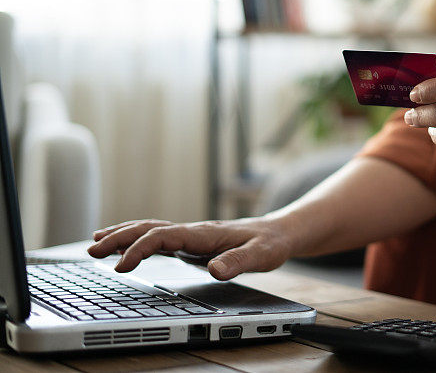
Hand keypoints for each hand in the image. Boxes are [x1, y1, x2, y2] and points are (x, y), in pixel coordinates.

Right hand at [88, 218, 291, 280]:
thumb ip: (238, 262)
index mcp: (204, 233)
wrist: (279, 232)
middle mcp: (193, 231)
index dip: (139, 249)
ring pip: (150, 230)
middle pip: (149, 229)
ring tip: (95, 244)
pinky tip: (125, 247)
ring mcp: (191, 236)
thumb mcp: (260, 255)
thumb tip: (216, 271)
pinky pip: (159, 238)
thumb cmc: (270, 243)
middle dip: (119, 238)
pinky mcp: (193, 243)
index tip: (121, 266)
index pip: (163, 237)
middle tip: (91, 250)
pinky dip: (138, 240)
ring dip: (123, 235)